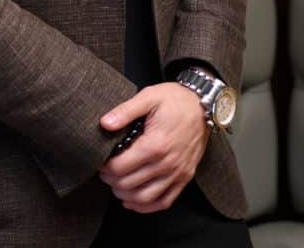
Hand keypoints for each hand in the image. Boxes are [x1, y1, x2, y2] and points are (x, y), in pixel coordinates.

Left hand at [98, 82, 209, 213]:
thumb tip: (104, 123)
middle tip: (104, 173)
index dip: (105, 168)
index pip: (121, 167)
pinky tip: (134, 201)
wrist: (204, 106)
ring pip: (145, 197)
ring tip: (115, 186)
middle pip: (130, 184)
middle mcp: (166, 163)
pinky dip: (147, 206)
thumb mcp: (148, 97)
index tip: (100, 162)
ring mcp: (177, 173)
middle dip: (112, 181)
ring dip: (126, 196)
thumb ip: (125, 111)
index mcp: (155, 144)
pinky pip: (165, 201)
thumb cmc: (176, 100)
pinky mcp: (185, 177)